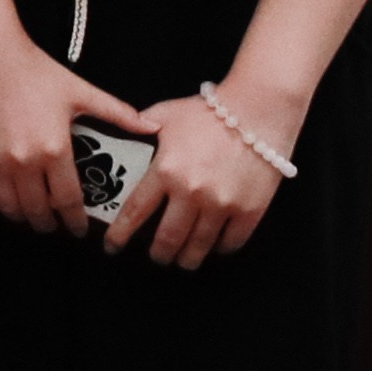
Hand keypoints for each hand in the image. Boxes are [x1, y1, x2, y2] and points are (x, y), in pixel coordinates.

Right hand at [0, 19, 148, 241]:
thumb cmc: (33, 70)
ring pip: (9, 208)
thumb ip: (117, 113)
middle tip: (55, 224)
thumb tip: (152, 127)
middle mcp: (24, 162)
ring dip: (21, 217)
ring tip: (30, 214)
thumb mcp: (79, 91)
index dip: (76, 222)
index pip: (69, 201)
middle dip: (49, 224)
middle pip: (38, 212)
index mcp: (54, 150)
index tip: (79, 229)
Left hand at [105, 89, 289, 270]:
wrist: (259, 110)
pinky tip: (215, 248)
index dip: (120, 235)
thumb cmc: (210, 111)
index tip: (112, 247)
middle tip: (156, 258)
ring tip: (183, 261)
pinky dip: (221, 249)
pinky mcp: (250, 209)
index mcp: (165, 171)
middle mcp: (191, 192)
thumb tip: (120, 136)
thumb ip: (140, 129)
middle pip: (168, 239)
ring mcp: (222, 204)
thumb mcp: (165, 115)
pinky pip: (232, 241)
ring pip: (199, 246)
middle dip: (159, 254)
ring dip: (187, 258)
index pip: (135, 212)